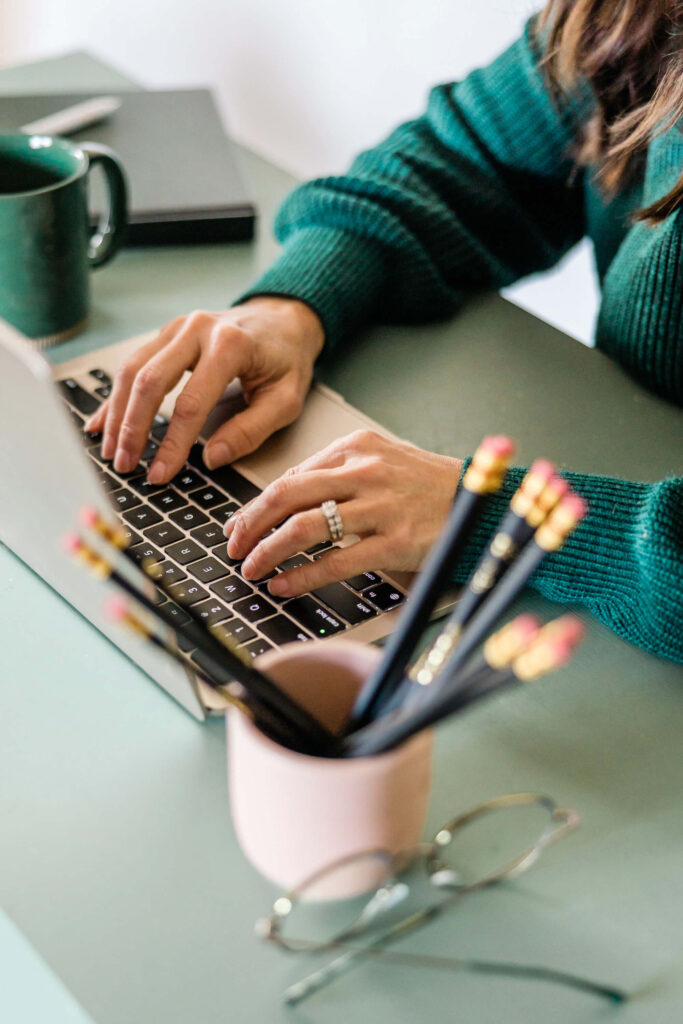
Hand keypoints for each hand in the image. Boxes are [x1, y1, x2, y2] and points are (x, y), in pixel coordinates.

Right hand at [85, 297, 324, 482]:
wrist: (284, 318)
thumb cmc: (287, 359)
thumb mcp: (286, 400)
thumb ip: (252, 430)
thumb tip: (212, 459)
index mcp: (231, 345)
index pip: (192, 402)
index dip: (173, 443)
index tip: (161, 473)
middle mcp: (198, 329)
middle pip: (149, 381)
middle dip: (132, 428)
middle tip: (124, 464)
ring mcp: (178, 328)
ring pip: (132, 370)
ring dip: (117, 414)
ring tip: (111, 451)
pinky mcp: (167, 334)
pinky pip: (132, 364)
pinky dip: (114, 396)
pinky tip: (102, 422)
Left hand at [225, 429, 462, 597]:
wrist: (476, 500)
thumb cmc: (424, 484)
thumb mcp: (378, 460)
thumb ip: (333, 474)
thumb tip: (283, 499)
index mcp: (355, 448)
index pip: (289, 477)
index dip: (255, 506)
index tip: (236, 526)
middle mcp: (364, 473)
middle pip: (287, 497)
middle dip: (250, 526)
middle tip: (233, 548)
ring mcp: (380, 507)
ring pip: (304, 528)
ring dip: (268, 552)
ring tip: (252, 569)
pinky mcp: (395, 541)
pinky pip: (336, 562)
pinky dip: (302, 575)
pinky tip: (284, 584)